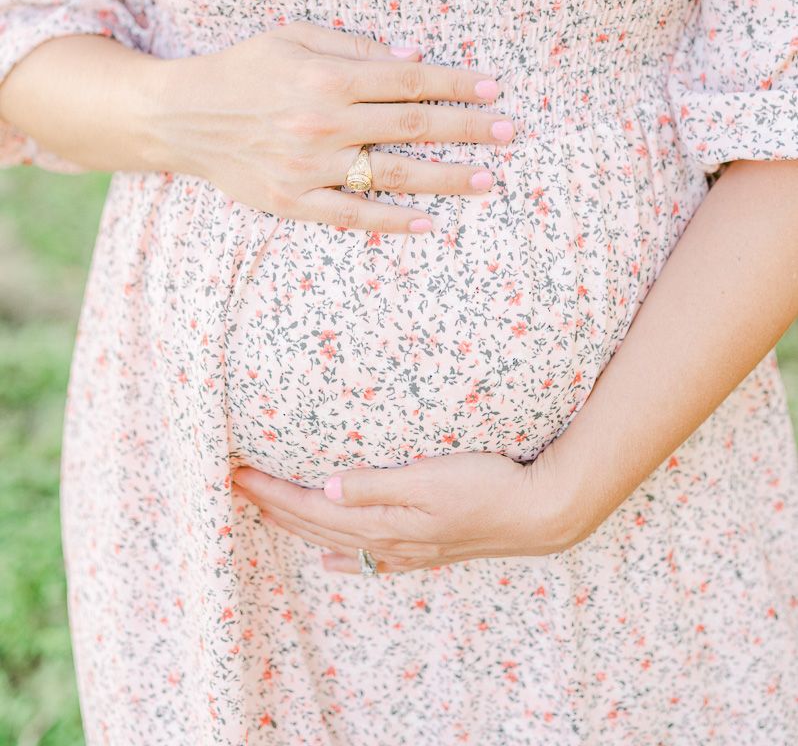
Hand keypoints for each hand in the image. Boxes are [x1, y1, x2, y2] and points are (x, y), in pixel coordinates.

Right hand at [154, 20, 514, 232]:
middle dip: (467, 128)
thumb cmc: (242, 69)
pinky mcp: (291, 201)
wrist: (180, 116)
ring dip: (447, 177)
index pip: (408, 80)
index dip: (455, 83)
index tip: (493, 88)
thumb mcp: (292, 37)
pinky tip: (431, 223)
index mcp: (326, 78)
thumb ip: (354, 47)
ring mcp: (308, 167)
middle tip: (509, 131)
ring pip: (392, 175)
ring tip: (490, 179)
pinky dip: (392, 221)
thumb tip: (413, 55)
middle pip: (412, 126)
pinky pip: (351, 216)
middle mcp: (322, 123)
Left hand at [231, 447, 577, 575]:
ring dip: (300, 528)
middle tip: (237, 486)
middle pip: (316, 527)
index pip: (311, 508)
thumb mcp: (430, 476)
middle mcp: (389, 540)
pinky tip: (333, 559)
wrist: (539, 512)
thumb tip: (325, 487)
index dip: (271, 493)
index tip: (237, 474)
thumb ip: (376, 484)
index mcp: (383, 520)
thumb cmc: (488, 484)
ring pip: (337, 542)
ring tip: (269, 515)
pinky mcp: (426, 548)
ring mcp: (408, 548)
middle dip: (273, 508)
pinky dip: (342, 555)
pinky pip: (369, 558)